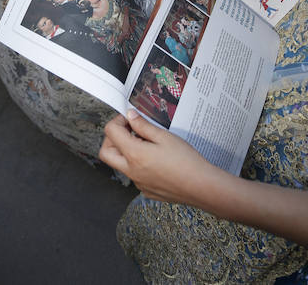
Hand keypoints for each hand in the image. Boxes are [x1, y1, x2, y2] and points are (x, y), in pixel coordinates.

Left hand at [99, 111, 217, 204]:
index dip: (118, 121)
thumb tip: (131, 116)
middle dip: (113, 138)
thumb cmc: (186, 161)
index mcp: (134, 154)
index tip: (129, 118)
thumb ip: (143, 126)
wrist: (200, 186)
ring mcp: (138, 183)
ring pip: (120, 164)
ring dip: (126, 151)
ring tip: (146, 143)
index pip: (111, 132)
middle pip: (106, 152)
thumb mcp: (164, 136)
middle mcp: (132, 171)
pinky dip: (138, 164)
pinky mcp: (146, 190)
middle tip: (128, 130)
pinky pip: (134, 175)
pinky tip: (155, 159)